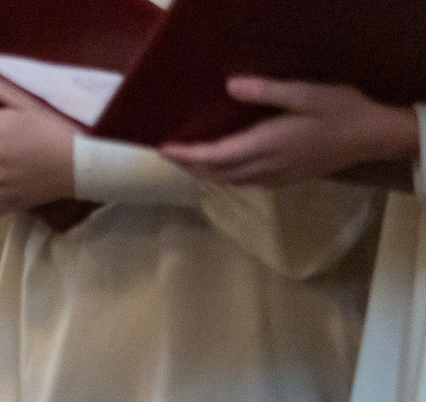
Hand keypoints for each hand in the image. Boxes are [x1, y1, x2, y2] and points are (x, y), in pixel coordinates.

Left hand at [161, 78, 422, 186]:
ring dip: (205, 172)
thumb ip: (267, 92)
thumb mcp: (306, 94)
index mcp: (265, 145)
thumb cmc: (340, 111)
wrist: (371, 138)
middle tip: (168, 153)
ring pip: (228, 181)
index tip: (162, 148)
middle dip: (188, 165)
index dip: (185, 154)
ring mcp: (274, 177)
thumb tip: (230, 86)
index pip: (213, 156)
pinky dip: (225, 175)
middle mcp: (264, 167)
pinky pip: (244, 182)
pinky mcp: (284, 180)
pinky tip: (224, 166)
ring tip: (188, 160)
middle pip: (215, 173)